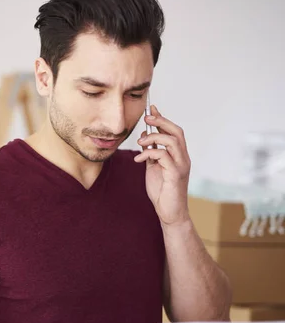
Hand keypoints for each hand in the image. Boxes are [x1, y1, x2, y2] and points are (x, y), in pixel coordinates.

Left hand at [135, 105, 190, 226]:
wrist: (169, 213)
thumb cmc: (162, 192)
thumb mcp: (153, 168)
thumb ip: (151, 153)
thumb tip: (145, 137)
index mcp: (178, 156)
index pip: (174, 132)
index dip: (163, 119)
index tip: (151, 109)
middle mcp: (183, 158)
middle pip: (176, 132)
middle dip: (161, 121)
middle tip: (146, 118)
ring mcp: (181, 166)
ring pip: (172, 141)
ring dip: (154, 137)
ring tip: (140, 142)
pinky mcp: (175, 175)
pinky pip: (164, 156)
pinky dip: (149, 153)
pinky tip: (139, 158)